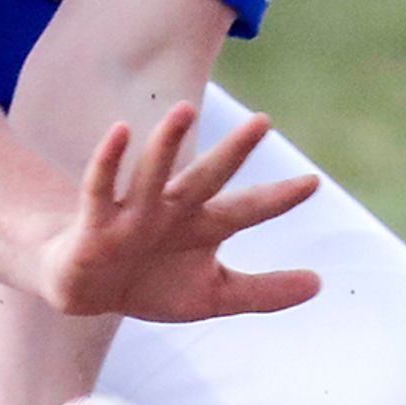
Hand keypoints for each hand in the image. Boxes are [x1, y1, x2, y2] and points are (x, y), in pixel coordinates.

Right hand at [34, 104, 321, 322]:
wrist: (86, 293)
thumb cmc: (151, 283)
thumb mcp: (211, 295)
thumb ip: (263, 291)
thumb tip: (319, 284)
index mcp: (203, 226)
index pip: (247, 208)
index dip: (278, 198)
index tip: (314, 182)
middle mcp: (172, 211)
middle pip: (207, 177)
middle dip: (234, 152)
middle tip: (263, 121)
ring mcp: (133, 213)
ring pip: (154, 172)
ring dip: (167, 142)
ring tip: (185, 109)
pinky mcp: (95, 224)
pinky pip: (100, 187)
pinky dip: (108, 161)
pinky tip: (120, 132)